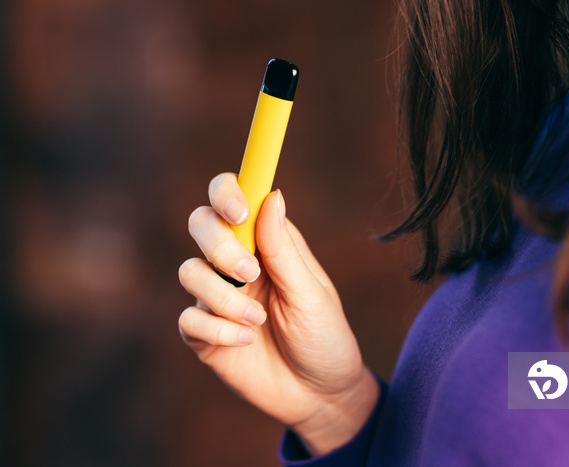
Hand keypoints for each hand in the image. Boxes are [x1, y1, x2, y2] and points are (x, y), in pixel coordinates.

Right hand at [178, 173, 378, 454]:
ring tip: (259, 319)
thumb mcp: (311, 294)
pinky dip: (217, 330)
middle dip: (219, 246)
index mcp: (267, 244)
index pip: (235, 198)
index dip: (226, 192)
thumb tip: (273, 194)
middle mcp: (237, 263)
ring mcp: (218, 297)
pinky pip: (188, 319)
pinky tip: (246, 342)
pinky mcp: (205, 334)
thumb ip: (284, 249)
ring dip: (223, 297)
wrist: (319, 396)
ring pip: (189, 271)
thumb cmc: (324, 338)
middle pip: (201, 224)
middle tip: (251, 273)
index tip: (238, 211)